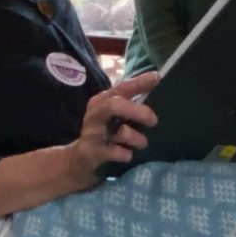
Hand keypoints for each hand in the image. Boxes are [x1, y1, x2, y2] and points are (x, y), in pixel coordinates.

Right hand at [68, 72, 159, 186]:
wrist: (78, 160)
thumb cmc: (104, 133)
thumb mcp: (114, 115)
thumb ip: (130, 102)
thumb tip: (156, 83)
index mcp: (102, 101)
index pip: (122, 88)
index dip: (139, 82)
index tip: (157, 77)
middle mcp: (95, 114)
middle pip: (115, 105)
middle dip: (138, 112)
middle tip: (154, 121)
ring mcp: (92, 133)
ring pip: (122, 132)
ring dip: (138, 139)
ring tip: (141, 143)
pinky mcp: (91, 152)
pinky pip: (117, 153)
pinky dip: (126, 154)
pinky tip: (126, 155)